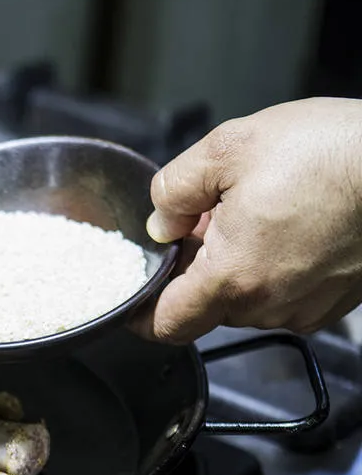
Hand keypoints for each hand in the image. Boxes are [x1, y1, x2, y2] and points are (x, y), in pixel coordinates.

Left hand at [130, 97, 361, 343]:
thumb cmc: (331, 152)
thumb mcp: (228, 150)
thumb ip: (175, 191)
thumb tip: (160, 220)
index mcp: (232, 278)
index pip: (166, 325)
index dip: (141, 313)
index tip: (134, 296)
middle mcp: (271, 304)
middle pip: (206, 308)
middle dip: (194, 270)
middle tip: (206, 220)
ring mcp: (309, 306)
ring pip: (248, 301)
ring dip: (236, 267)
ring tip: (256, 212)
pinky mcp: (339, 299)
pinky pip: (287, 294)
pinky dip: (274, 268)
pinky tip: (288, 224)